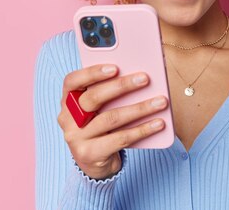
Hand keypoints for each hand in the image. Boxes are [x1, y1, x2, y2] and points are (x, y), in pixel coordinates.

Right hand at [57, 64, 168, 179]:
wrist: (94, 161)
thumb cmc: (101, 124)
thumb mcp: (100, 106)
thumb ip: (111, 90)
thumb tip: (139, 74)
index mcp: (68, 99)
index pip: (72, 81)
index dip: (92, 73)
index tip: (115, 67)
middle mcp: (68, 118)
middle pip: (93, 98)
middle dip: (122, 86)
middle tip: (145, 79)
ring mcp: (76, 138)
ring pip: (110, 119)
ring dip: (139, 108)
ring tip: (161, 101)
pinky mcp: (89, 154)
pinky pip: (119, 139)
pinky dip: (142, 130)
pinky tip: (158, 123)